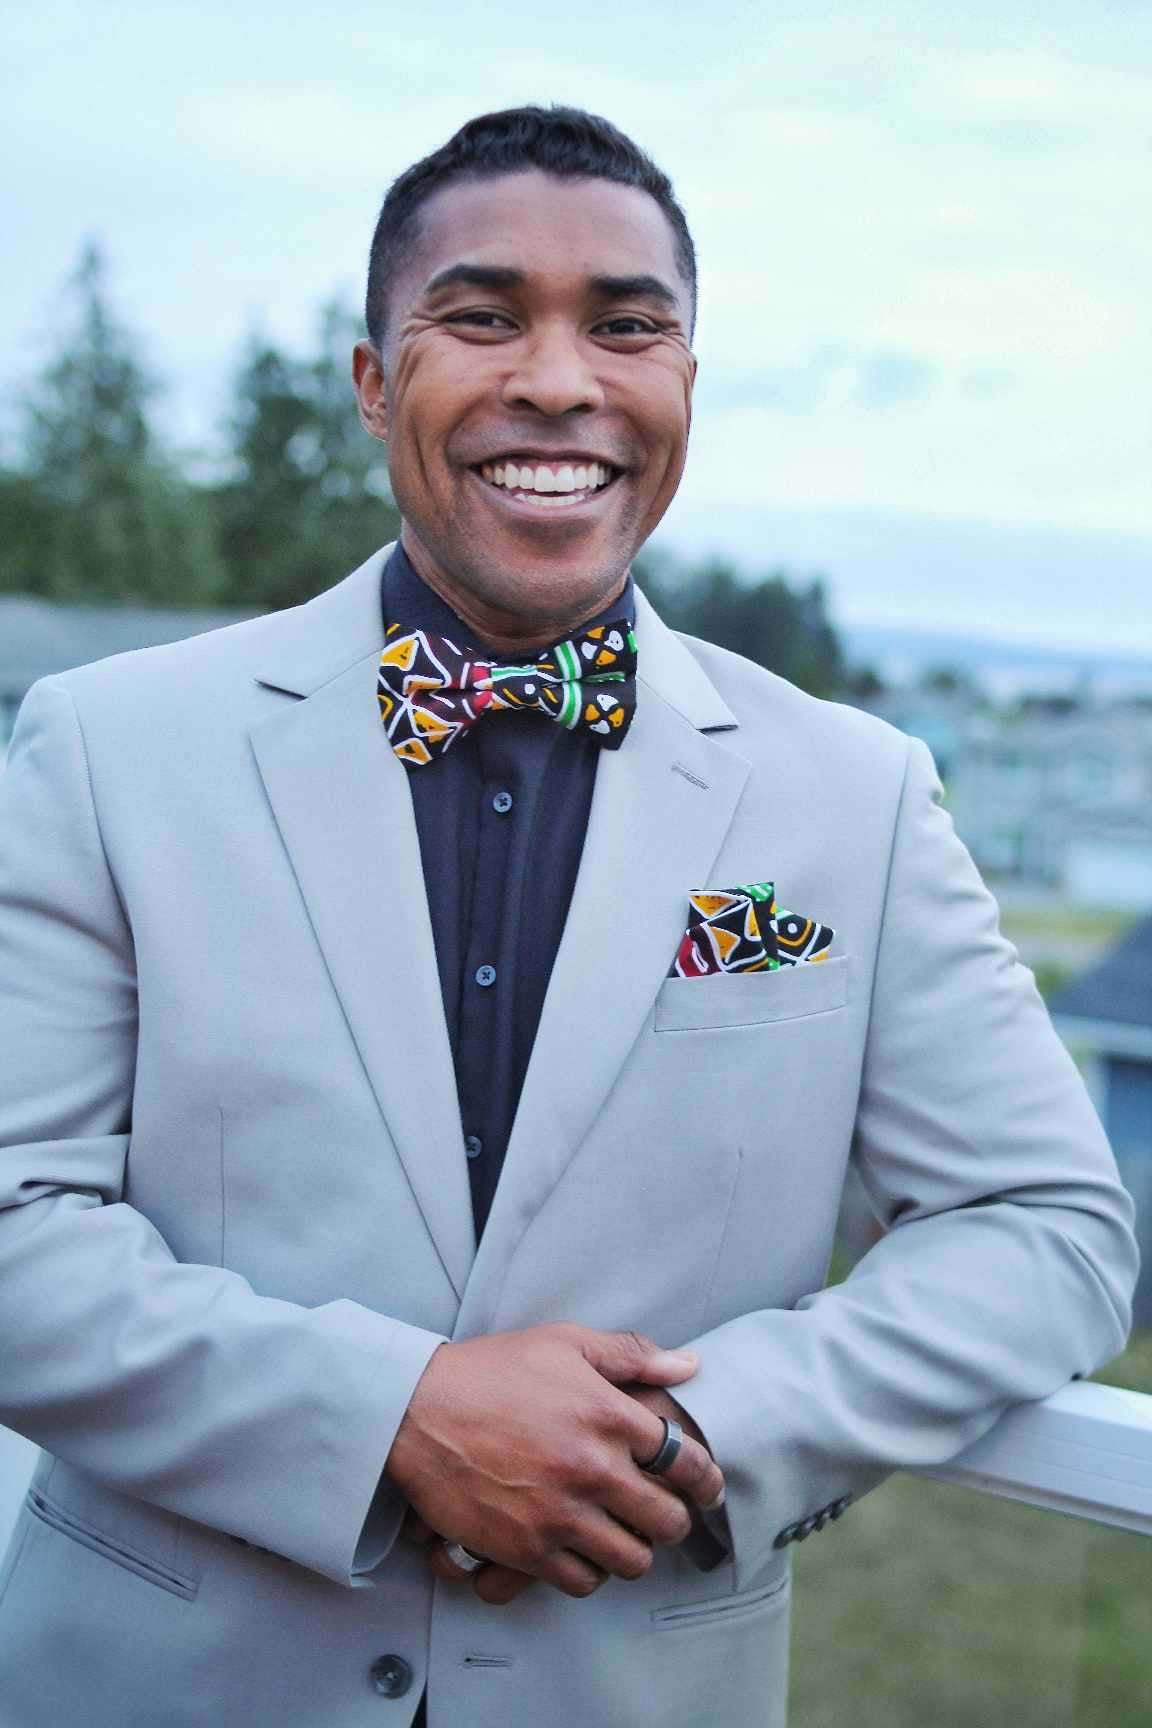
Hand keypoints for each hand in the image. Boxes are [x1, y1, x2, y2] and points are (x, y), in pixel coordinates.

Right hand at [422, 1381, 718, 1606]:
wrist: (418, 1410)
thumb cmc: (491, 1372)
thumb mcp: (563, 1344)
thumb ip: (629, 1355)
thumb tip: (688, 1364)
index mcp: (608, 1414)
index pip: (686, 1461)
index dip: (706, 1481)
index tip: (707, 1490)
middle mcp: (592, 1468)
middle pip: (667, 1520)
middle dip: (674, 1521)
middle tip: (665, 1516)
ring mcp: (560, 1513)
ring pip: (632, 1560)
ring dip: (635, 1550)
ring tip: (625, 1536)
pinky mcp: (527, 1548)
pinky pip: (583, 1581)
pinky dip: (590, 1572)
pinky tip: (584, 1551)